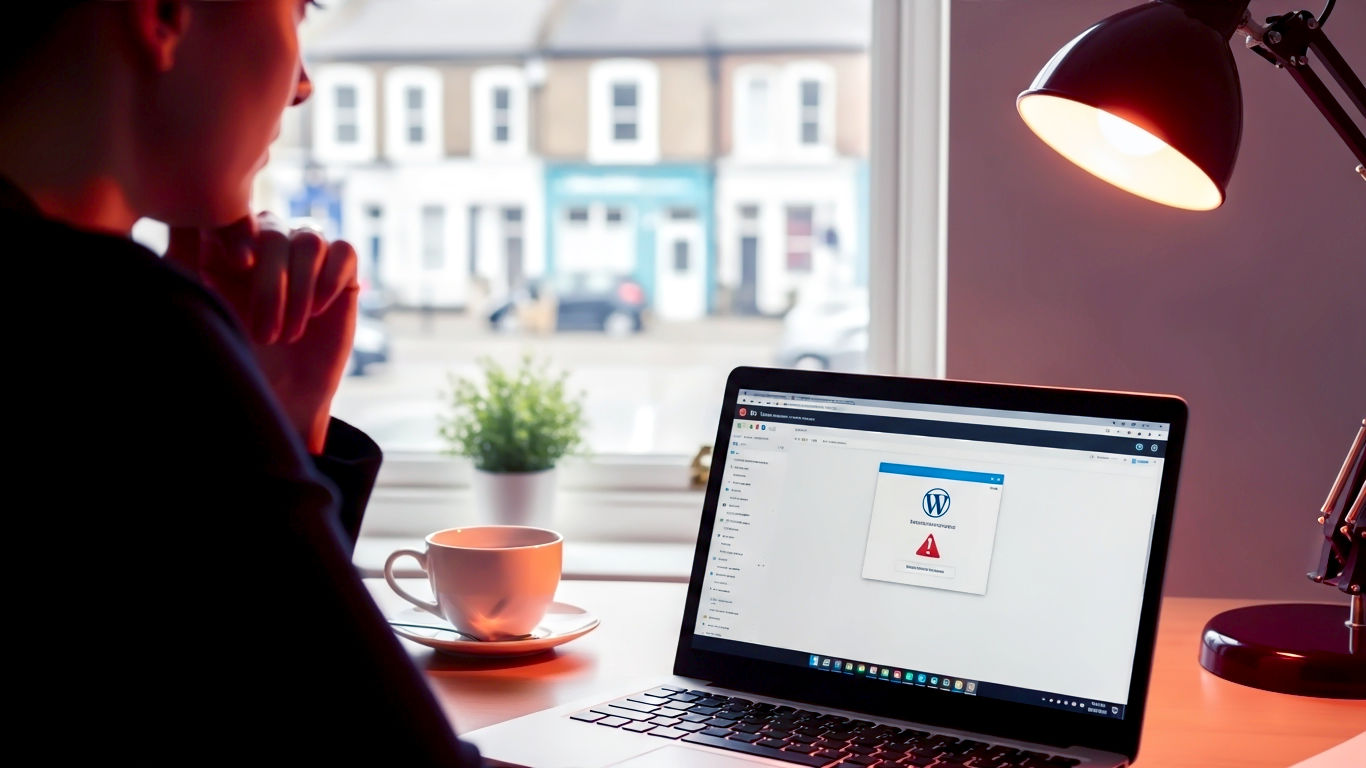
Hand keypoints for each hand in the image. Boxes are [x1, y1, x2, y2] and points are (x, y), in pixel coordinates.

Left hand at [166, 213, 358, 453]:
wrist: (283, 397)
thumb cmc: (238, 364)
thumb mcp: (205, 317)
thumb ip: (186, 266)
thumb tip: (180, 222)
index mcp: (225, 249)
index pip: (232, 215)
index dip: (236, 233)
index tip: (238, 270)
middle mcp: (266, 246)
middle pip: (273, 230)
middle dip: (271, 286)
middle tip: (266, 336)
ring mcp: (306, 258)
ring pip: (309, 239)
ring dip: (301, 289)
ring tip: (292, 333)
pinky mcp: (342, 273)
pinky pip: (344, 251)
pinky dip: (331, 278)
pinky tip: (320, 311)